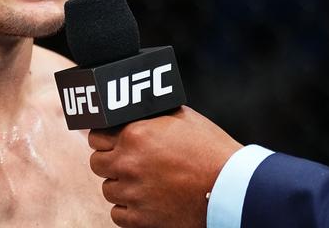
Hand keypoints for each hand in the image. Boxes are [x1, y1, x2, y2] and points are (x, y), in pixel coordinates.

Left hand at [88, 106, 241, 227]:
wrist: (232, 188)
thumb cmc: (211, 149)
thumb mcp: (179, 117)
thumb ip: (149, 116)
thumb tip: (132, 112)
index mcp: (134, 134)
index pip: (96, 136)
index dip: (104, 139)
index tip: (111, 143)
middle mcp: (128, 163)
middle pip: (97, 163)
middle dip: (110, 162)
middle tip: (127, 162)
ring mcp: (133, 192)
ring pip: (108, 189)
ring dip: (120, 185)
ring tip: (141, 182)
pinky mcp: (142, 218)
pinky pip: (117, 214)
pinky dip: (128, 209)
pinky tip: (143, 201)